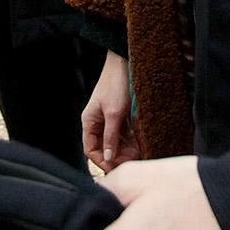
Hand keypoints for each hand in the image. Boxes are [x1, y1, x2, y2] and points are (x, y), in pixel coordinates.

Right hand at [82, 50, 139, 171]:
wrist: (125, 62)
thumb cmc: (116, 84)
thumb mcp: (114, 113)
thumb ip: (111, 137)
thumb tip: (108, 158)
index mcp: (89, 122)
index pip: (90, 149)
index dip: (102, 161)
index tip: (115, 168)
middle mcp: (97, 122)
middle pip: (104, 147)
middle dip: (117, 155)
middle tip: (132, 161)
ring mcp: (108, 119)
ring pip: (115, 141)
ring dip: (126, 149)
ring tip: (139, 152)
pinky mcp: (120, 115)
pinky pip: (123, 133)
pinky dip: (131, 139)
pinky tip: (140, 144)